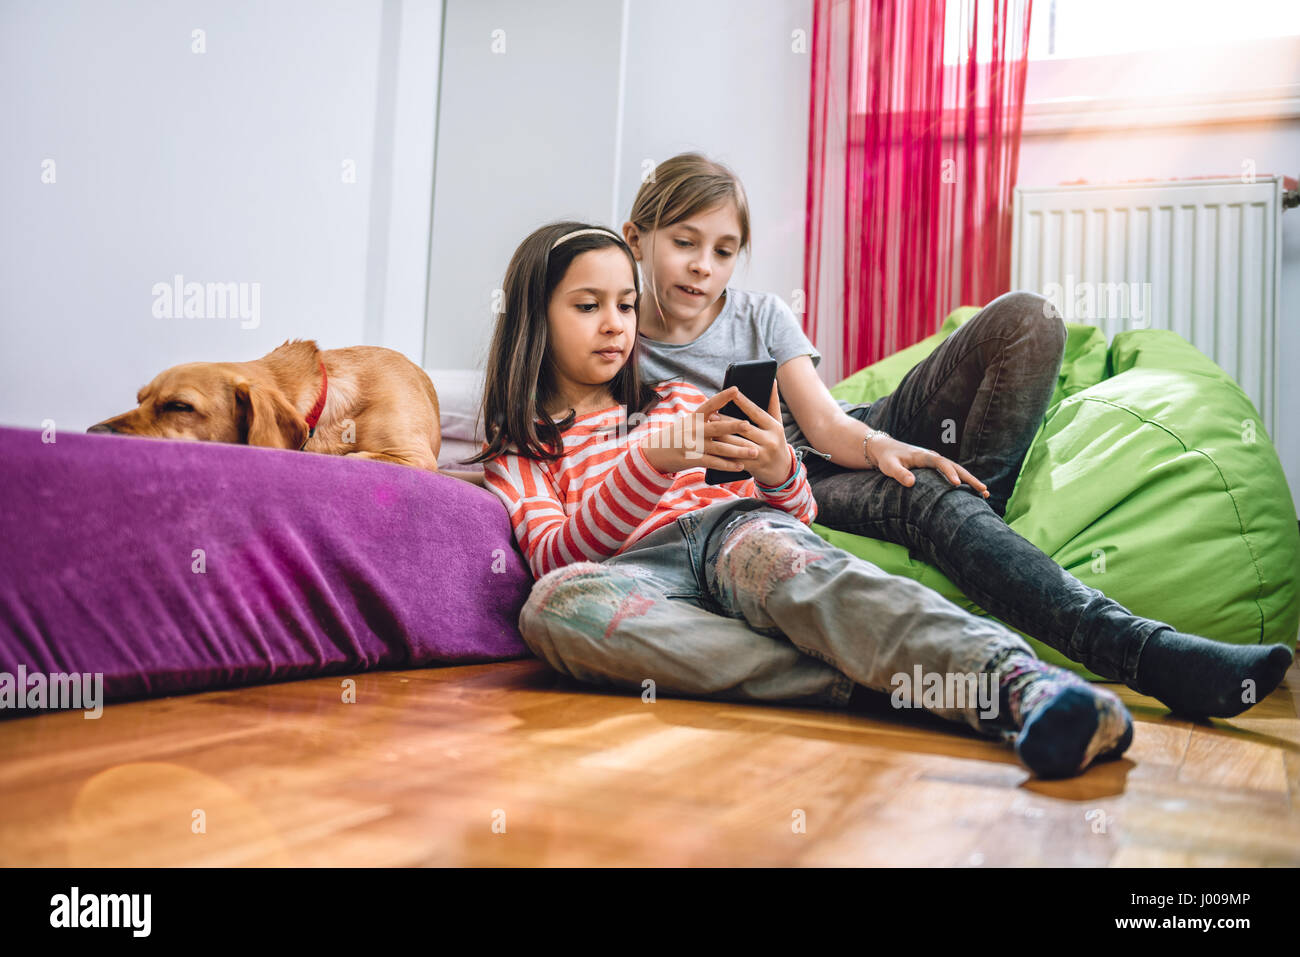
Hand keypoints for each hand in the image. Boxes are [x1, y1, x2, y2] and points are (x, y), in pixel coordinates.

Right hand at [640, 386, 762, 475]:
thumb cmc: (677, 435)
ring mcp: (694, 445)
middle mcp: (694, 430)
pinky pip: (714, 463)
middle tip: (749, 425)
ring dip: (738, 450)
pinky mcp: (693, 459)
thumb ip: (705, 418)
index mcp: (694, 417)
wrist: (655, 453)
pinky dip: (728, 465)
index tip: (736, 389)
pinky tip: (740, 466)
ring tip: (754, 451)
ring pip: (720, 448)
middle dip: (734, 426)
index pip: (710, 404)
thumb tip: (723, 412)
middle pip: (717, 427)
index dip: (723, 396)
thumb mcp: (688, 422)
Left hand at [705, 382, 793, 487]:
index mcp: (774, 427)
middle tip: (712, 415)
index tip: (732, 392)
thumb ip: (773, 402)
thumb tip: (771, 380)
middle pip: (744, 429)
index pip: (757, 412)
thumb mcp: (777, 423)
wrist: (782, 470)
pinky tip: (711, 448)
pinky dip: (723, 454)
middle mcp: (770, 441)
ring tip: (708, 430)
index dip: (744, 402)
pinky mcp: (753, 467)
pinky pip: (735, 460)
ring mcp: (761, 455)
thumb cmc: (776, 440)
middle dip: (727, 422)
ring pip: (737, 445)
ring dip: (722, 437)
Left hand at [866, 434, 988, 496]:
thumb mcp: (889, 466)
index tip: (957, 484)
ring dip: (970, 480)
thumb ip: (899, 474)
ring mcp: (935, 462)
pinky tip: (972, 492)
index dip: (949, 472)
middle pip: (955, 466)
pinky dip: (963, 481)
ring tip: (985, 493)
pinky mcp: (934, 467)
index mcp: (923, 455)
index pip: (940, 463)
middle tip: (983, 490)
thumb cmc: (886, 458)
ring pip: (957, 470)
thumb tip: (912, 483)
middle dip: (970, 478)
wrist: (884, 449)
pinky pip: (952, 474)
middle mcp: (933, 457)